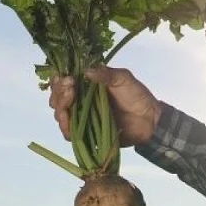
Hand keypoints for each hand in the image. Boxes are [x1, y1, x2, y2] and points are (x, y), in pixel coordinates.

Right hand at [48, 66, 162, 146]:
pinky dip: (65, 127)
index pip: (63, 81)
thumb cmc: (137, 96)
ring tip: (69, 103)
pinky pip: (69, 133)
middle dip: (59, 93)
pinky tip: (68, 121)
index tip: (67, 78)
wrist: (148, 121)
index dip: (59, 80)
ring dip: (60, 109)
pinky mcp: (85, 134)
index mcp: (86, 85)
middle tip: (70, 89)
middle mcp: (80, 100)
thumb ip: (105, 74)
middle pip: (57, 98)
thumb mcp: (123, 78)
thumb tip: (86, 71)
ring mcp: (82, 118)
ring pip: (60, 114)